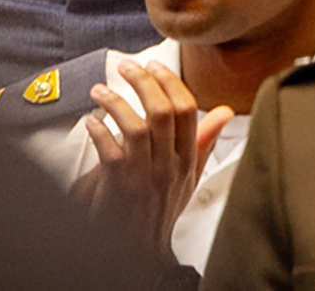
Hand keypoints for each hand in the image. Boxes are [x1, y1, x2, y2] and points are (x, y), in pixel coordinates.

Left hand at [77, 60, 231, 251]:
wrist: (138, 249)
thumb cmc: (161, 209)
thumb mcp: (190, 176)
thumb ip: (205, 141)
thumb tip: (225, 113)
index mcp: (187, 160)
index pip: (187, 110)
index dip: (170, 81)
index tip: (154, 66)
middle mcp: (169, 166)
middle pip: (162, 111)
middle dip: (143, 81)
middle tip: (126, 68)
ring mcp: (144, 175)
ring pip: (136, 125)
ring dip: (114, 101)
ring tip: (100, 91)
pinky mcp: (119, 184)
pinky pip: (109, 148)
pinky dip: (97, 129)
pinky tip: (90, 121)